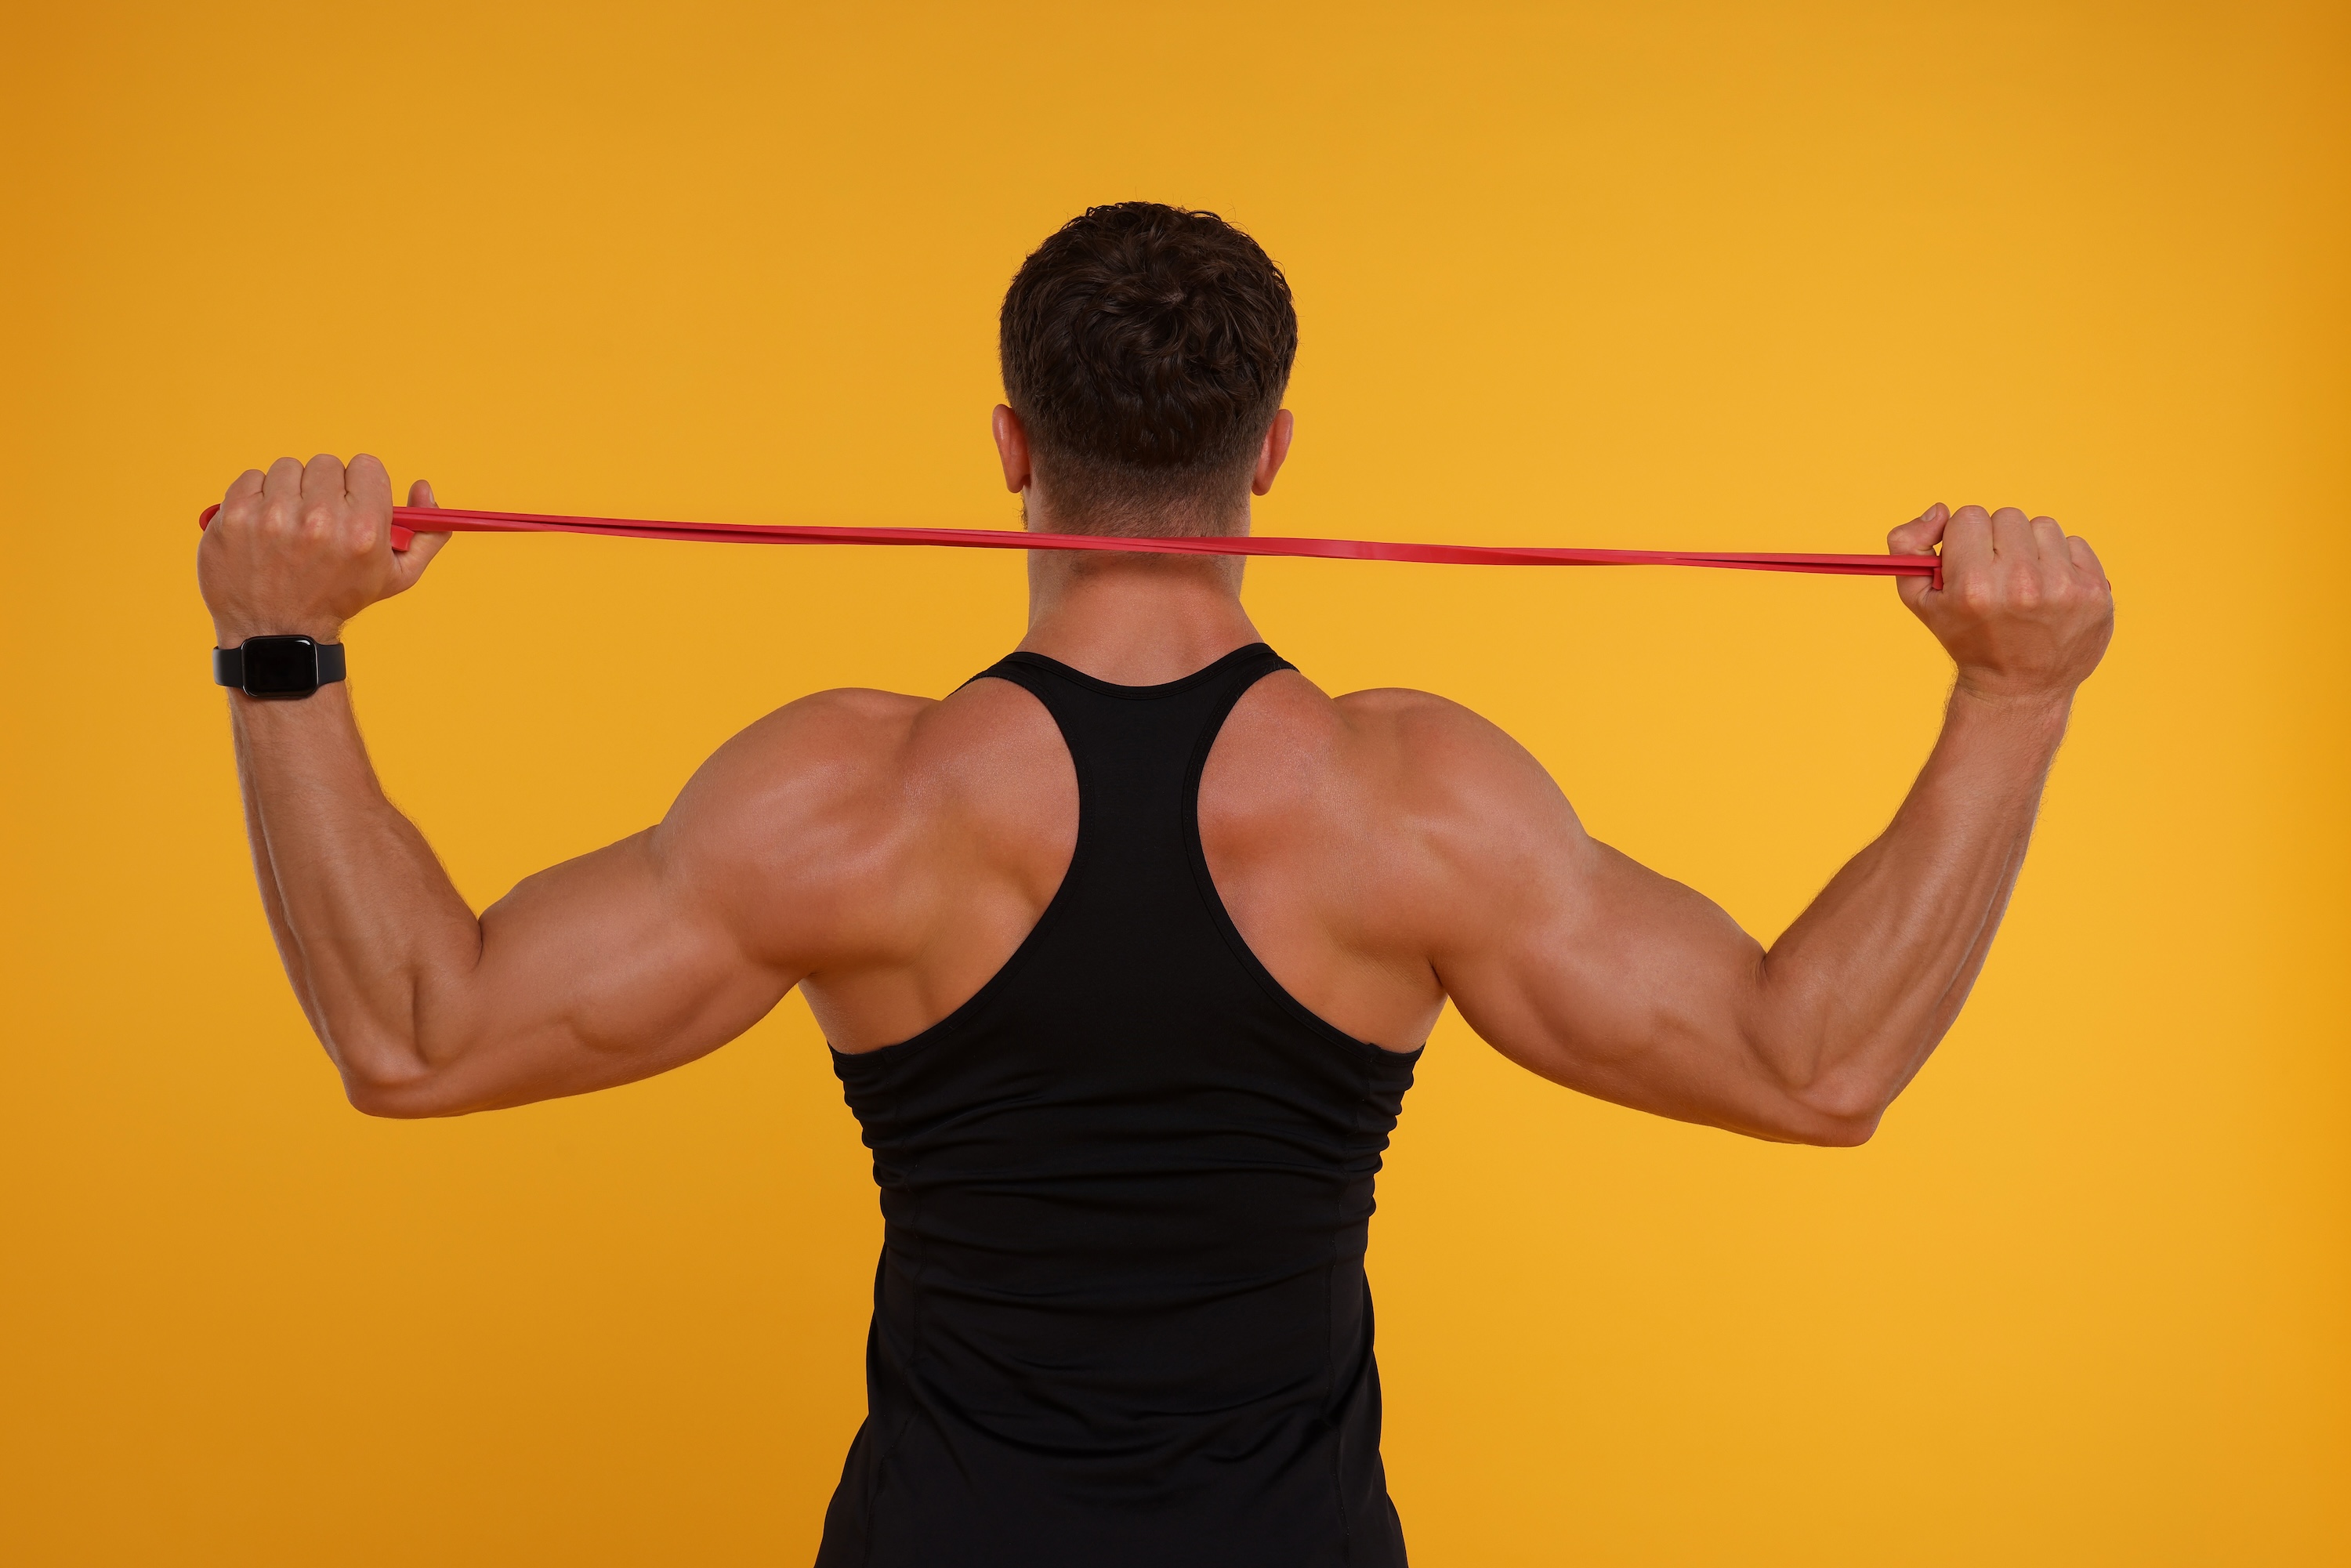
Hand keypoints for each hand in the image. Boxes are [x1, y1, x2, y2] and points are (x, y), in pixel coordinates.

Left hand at [198, 454, 451, 645]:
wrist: (274, 632)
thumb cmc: (338, 600)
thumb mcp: (397, 577)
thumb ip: (426, 533)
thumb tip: (423, 488)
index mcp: (362, 531)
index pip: (366, 466)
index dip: (360, 485)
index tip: (350, 503)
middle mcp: (319, 520)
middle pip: (326, 464)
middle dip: (324, 488)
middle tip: (318, 518)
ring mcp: (272, 516)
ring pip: (288, 468)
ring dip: (290, 491)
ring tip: (289, 524)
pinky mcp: (235, 515)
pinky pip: (252, 477)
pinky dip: (258, 496)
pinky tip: (264, 524)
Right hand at [1890, 503, 2113, 704]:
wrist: (2019, 689)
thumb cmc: (1966, 638)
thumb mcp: (1919, 600)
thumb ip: (1907, 546)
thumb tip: (1937, 510)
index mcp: (1974, 587)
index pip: (1969, 516)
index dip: (1965, 539)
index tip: (1969, 564)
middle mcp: (2020, 585)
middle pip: (2006, 516)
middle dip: (1998, 542)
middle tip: (1997, 576)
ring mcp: (2063, 588)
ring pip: (2042, 525)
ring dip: (2031, 548)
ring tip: (2026, 584)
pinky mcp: (2095, 591)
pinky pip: (2074, 543)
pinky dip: (2061, 561)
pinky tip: (2051, 591)